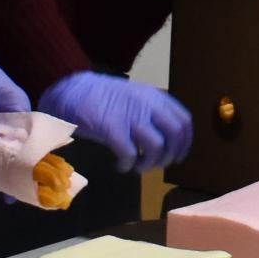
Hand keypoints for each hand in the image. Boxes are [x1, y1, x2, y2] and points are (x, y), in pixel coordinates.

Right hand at [40, 72, 193, 171]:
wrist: (74, 91)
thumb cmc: (104, 97)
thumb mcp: (136, 96)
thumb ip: (153, 110)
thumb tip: (168, 137)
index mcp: (156, 97)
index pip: (184, 121)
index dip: (184, 143)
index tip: (177, 156)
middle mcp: (148, 105)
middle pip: (175, 134)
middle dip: (170, 155)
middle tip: (157, 164)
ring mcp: (131, 116)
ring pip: (156, 147)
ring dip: (150, 163)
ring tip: (138, 166)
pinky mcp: (113, 129)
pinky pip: (130, 154)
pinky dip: (128, 165)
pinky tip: (121, 165)